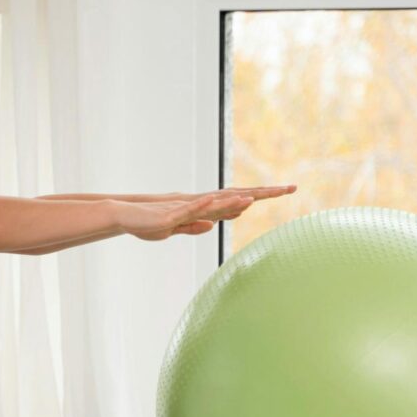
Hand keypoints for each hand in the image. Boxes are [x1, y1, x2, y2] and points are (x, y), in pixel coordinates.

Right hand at [117, 184, 296, 240]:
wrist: (126, 217)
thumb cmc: (149, 223)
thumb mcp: (177, 228)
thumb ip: (196, 225)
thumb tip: (214, 224)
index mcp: (204, 207)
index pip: (238, 201)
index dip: (261, 196)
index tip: (284, 192)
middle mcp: (202, 203)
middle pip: (238, 196)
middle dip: (264, 192)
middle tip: (290, 188)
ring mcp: (190, 206)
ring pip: (221, 201)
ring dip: (242, 199)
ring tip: (263, 197)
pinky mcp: (176, 212)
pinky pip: (199, 208)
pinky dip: (214, 205)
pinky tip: (228, 204)